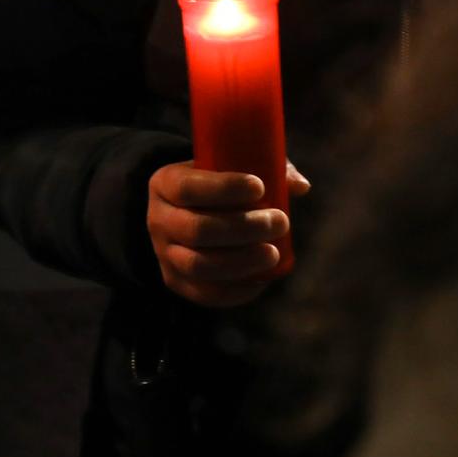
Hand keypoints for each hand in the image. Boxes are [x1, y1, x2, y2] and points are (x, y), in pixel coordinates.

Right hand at [146, 160, 311, 307]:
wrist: (184, 211)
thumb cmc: (217, 183)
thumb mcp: (230, 163)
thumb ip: (266, 166)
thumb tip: (300, 187)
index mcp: (164, 183)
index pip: (188, 188)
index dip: (224, 188)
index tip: (260, 186)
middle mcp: (157, 219)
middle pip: (197, 230)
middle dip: (243, 228)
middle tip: (281, 221)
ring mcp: (163, 254)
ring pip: (198, 265)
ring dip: (241, 262)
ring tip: (273, 253)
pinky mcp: (175, 281)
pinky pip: (204, 293)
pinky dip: (235, 290)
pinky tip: (262, 279)